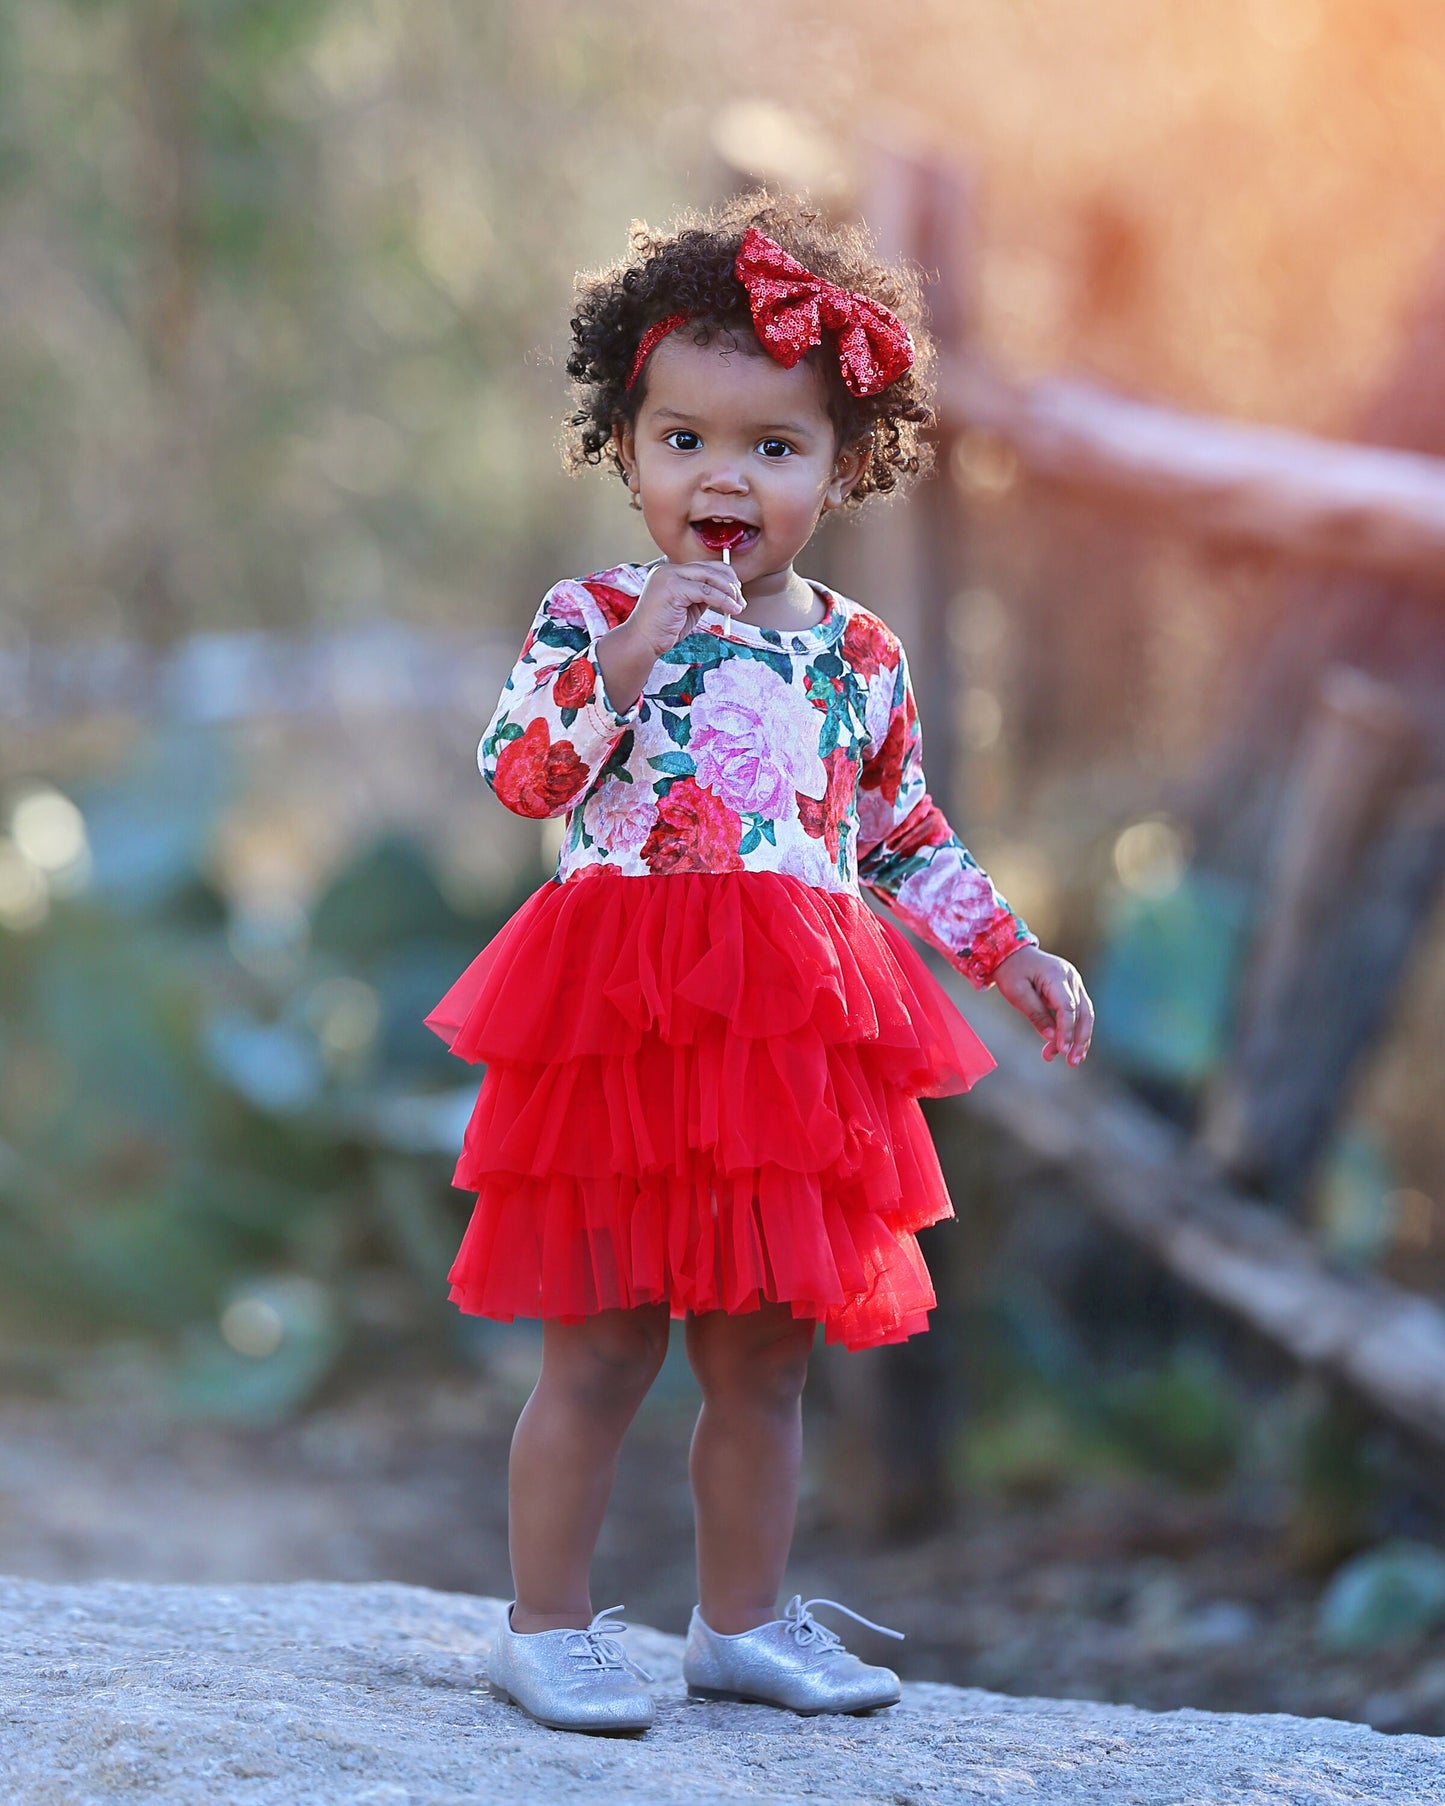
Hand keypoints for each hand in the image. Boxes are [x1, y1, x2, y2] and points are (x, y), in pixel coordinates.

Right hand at [629, 558, 745, 658]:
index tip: (737, 592)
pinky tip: (731, 609)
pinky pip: (705, 591)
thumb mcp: (688, 608)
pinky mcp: (672, 588)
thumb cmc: (663, 629)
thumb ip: (703, 596)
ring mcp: (669, 576)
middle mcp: (668, 569)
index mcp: (670, 571)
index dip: (725, 576)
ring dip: (729, 592)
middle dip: (730, 583)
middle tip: (741, 600)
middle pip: (709, 568)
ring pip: (709, 577)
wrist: (642, 642)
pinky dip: (722, 600)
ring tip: (739, 606)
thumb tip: (727, 592)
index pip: (704, 566)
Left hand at [992, 946, 1093, 1066]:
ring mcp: (1074, 983)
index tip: (1062, 1050)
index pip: (1068, 1007)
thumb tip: (1051, 1037)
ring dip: (1079, 1038)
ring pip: (1085, 1014)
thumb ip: (1035, 1014)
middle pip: (1084, 1012)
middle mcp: (1071, 978)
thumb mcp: (1016, 993)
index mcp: (1057, 975)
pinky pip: (1078, 1012)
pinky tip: (1068, 1048)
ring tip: (1072, 1061)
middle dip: (1079, 1039)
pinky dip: (1074, 1030)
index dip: (1066, 1030)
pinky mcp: (1072, 990)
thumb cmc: (1012, 971)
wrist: (1012, 953)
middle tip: (1072, 1062)